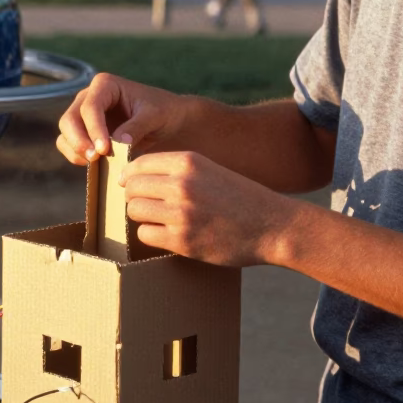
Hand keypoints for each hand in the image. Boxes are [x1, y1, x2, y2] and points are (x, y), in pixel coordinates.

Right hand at [56, 73, 189, 164]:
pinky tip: (94, 165)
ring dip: (75, 149)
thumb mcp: (155, 116)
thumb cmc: (163, 111)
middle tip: (95, 158)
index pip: (90, 107)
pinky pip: (69, 144)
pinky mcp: (84, 132)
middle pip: (70, 119)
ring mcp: (84, 115)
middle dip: (79, 140)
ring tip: (95, 163)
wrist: (166, 121)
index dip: (94, 129)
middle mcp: (89, 97)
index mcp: (105, 85)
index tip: (104, 150)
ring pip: (66, 132)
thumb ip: (137, 126)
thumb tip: (118, 142)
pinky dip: (76, 155)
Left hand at [121, 150, 290, 265]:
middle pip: (132, 187)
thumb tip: (135, 176)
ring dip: (142, 216)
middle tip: (145, 204)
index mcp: (189, 162)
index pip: (139, 164)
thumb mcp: (210, 170)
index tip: (130, 184)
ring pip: (134, 210)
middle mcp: (182, 184)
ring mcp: (181, 213)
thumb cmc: (240, 198)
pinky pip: (145, 234)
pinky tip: (166, 234)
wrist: (272, 225)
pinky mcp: (183, 240)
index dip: (130, 175)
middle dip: (133, 196)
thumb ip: (178, 171)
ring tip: (158, 219)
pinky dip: (151, 235)